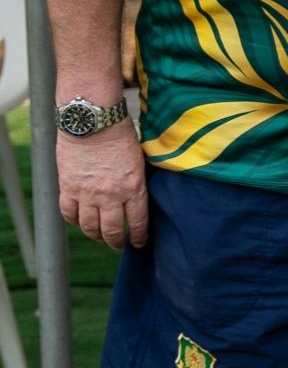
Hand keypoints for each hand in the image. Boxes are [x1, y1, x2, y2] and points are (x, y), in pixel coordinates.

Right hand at [57, 124, 147, 249]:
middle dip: (116, 242)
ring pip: (89, 226)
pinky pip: (68, 214)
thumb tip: (138, 196)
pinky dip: (73, 221)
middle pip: (112, 230)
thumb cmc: (120, 135)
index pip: (138, 222)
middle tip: (118, 245)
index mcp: (133, 188)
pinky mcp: (68, 188)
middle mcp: (110, 196)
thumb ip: (138, 181)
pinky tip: (79, 222)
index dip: (139, 237)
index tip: (139, 243)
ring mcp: (87, 194)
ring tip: (99, 237)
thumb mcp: (140, 160)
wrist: (93, 122)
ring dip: (95, 235)